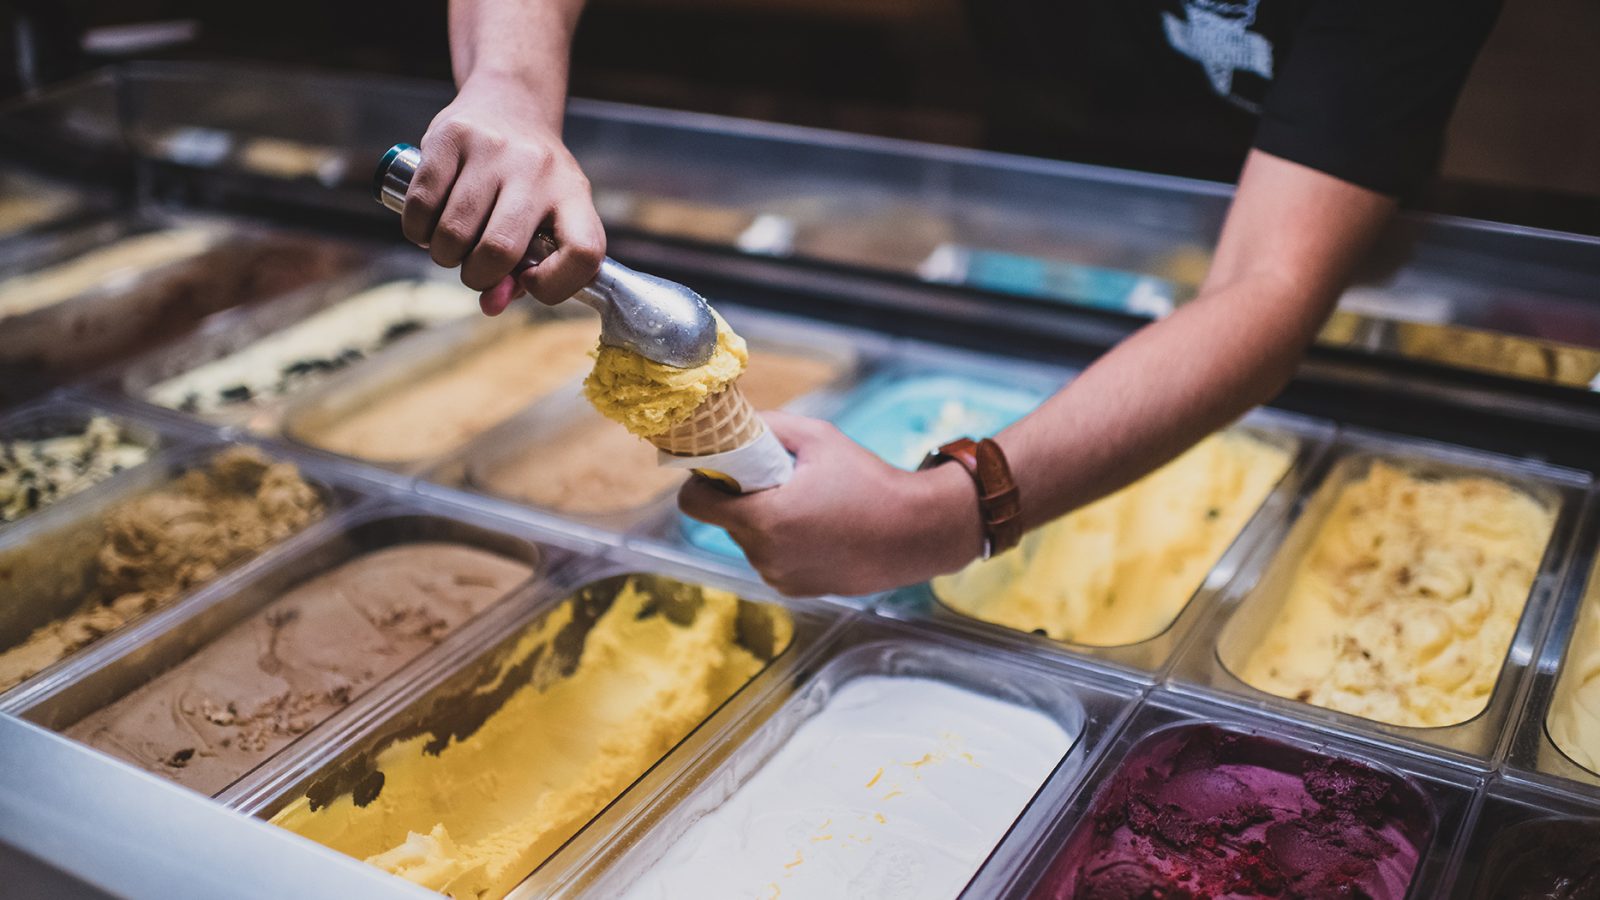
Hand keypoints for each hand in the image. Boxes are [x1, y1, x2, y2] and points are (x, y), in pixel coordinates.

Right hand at [403, 73, 604, 316]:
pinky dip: (418, 231)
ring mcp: (493, 149)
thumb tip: (490, 305)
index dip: (556, 285)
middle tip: (474, 269)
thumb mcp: (545, 220)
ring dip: (445, 256)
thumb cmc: (529, 180)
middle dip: (478, 276)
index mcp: (573, 195)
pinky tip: (428, 227)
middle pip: (500, 249)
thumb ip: (524, 273)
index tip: (530, 280)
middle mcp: (537, 168)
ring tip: (451, 245)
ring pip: (454, 233)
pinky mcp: (450, 136)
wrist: (509, 103)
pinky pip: (422, 205)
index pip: (584, 252)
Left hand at [679, 412, 984, 596]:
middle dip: (742, 498)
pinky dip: (782, 543)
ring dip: (763, 522)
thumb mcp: (818, 439)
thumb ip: (768, 428)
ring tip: (807, 505)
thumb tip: (732, 425)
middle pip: (724, 520)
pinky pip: (770, 559)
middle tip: (780, 481)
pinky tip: (818, 529)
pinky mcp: (795, 590)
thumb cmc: (869, 482)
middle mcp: (764, 555)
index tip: (723, 470)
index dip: (702, 482)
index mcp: (763, 519)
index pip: (694, 504)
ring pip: (747, 541)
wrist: (916, 533)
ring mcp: (778, 576)